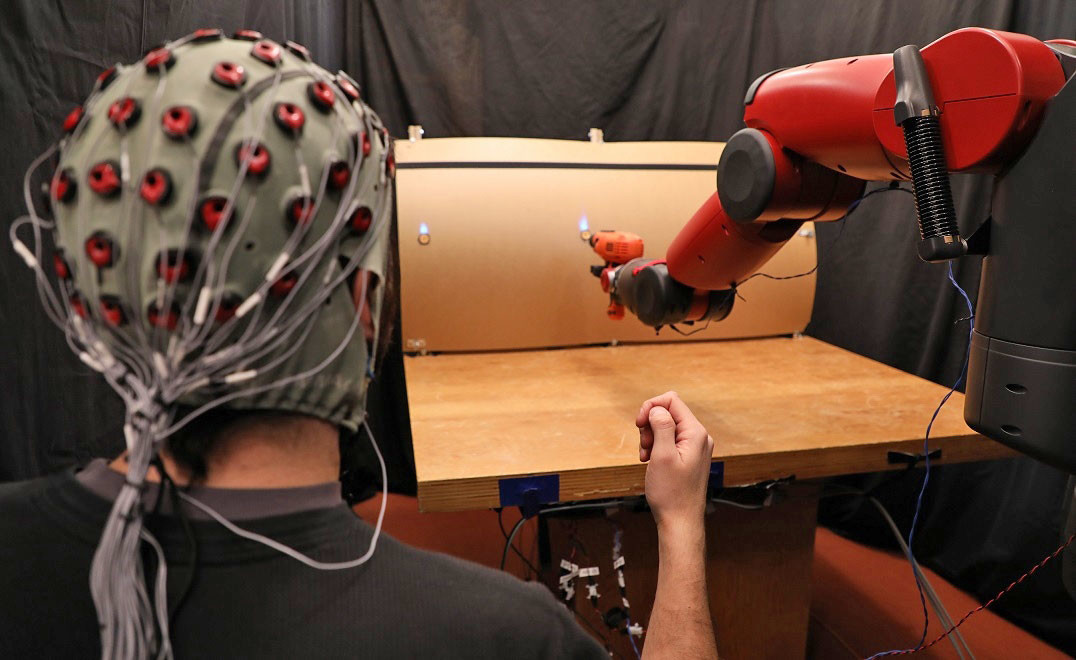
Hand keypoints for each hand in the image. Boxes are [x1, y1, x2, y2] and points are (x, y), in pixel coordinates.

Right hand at [636, 392, 713, 528]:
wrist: (680, 522)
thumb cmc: (672, 493)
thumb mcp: (662, 455)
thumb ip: (661, 426)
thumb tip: (657, 408)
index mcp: (696, 433)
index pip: (671, 400)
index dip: (651, 407)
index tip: (639, 424)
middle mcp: (699, 437)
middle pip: (668, 413)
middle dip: (650, 425)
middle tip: (644, 446)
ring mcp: (695, 448)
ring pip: (666, 427)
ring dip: (651, 437)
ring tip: (647, 457)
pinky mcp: (689, 457)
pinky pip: (669, 441)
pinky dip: (656, 447)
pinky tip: (651, 462)